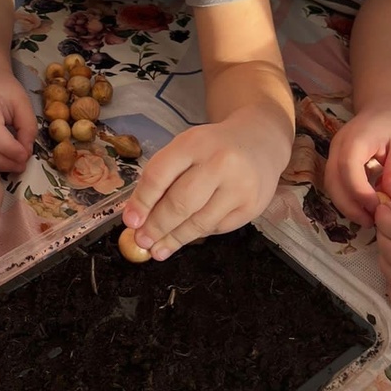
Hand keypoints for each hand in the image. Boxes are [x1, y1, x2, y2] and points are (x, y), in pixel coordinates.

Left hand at [121, 118, 282, 260]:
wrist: (260, 140)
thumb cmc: (213, 147)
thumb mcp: (186, 148)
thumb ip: (163, 176)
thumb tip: (137, 216)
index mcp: (194, 143)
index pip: (160, 175)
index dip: (142, 202)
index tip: (130, 222)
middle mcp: (220, 163)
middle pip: (180, 203)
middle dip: (157, 226)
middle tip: (142, 240)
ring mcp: (240, 186)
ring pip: (199, 222)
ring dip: (174, 239)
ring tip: (157, 250)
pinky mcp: (252, 206)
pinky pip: (217, 228)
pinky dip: (197, 234)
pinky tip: (183, 238)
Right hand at [325, 103, 390, 224]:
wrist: (386, 102)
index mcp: (355, 140)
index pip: (348, 170)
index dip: (360, 194)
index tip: (379, 209)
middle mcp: (337, 147)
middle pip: (333, 182)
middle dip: (350, 206)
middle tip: (372, 224)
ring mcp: (334, 153)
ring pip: (331, 185)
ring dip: (347, 205)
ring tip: (369, 219)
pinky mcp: (337, 160)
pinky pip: (336, 182)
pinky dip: (348, 198)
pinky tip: (365, 207)